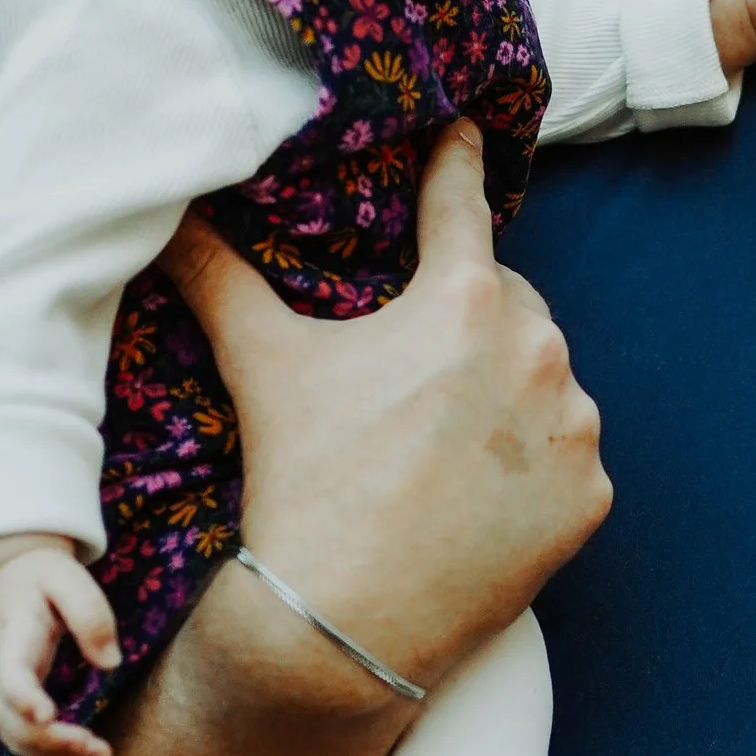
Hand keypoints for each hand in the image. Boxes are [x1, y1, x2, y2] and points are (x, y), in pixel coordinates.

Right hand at [0, 534, 121, 755]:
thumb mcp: (69, 579)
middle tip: (97, 749)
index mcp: (10, 635)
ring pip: (15, 736)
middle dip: (51, 741)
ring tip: (99, 755)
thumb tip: (110, 663)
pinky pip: (21, 736)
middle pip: (10, 720)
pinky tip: (85, 753)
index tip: (48, 717)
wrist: (9, 574)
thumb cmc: (42, 576)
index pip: (10, 672)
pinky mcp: (5, 700)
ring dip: (54, 754)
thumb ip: (90, 614)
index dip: (24, 697)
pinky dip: (51, 751)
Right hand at [164, 121, 610, 710]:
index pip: (462, 205)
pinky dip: (530, 465)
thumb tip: (167, 213)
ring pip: (544, 382)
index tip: (462, 129)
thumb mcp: (263, 366)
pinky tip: (476, 491)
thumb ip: (220, 276)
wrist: (341, 626)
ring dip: (505, 392)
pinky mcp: (589, 498)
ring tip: (440, 438)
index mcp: (464, 300)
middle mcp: (539, 351)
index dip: (453, 163)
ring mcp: (574, 430)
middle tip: (415, 358)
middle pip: (508, 303)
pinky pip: (564, 459)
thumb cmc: (302, 484)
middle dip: (469, 315)